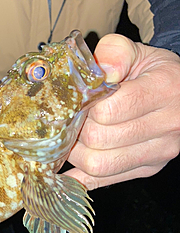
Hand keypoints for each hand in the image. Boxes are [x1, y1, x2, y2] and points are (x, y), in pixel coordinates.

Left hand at [66, 34, 179, 188]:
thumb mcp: (136, 52)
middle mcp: (167, 126)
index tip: (78, 98)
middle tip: (68, 118)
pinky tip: (65, 168)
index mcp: (164, 90)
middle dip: (76, 129)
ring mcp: (159, 153)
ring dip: (74, 153)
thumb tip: (98, 74)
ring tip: (69, 136)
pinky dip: (79, 178)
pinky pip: (104, 181)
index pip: (109, 110)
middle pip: (100, 139)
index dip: (85, 105)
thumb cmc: (152, 71)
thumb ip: (114, 53)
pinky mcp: (148, 169)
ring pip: (99, 165)